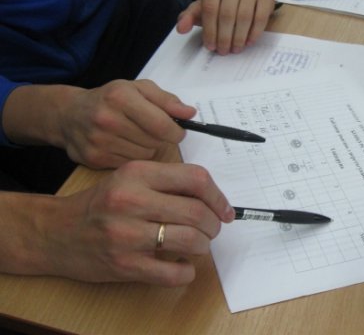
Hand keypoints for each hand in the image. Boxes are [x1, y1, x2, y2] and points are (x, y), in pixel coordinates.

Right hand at [40, 161, 235, 285]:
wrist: (55, 232)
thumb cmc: (100, 204)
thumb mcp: (131, 178)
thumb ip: (168, 182)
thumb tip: (213, 198)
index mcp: (137, 174)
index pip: (196, 179)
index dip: (218, 196)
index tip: (225, 209)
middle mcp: (132, 201)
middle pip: (197, 212)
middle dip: (214, 224)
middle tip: (212, 229)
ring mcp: (127, 235)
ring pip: (191, 240)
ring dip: (203, 245)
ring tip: (196, 244)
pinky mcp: (124, 264)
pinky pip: (173, 273)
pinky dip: (186, 272)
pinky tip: (182, 266)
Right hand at [57, 80, 195, 168]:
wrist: (68, 115)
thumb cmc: (111, 99)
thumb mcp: (139, 89)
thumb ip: (167, 100)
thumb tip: (190, 113)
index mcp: (121, 97)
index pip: (161, 124)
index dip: (176, 131)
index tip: (177, 131)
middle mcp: (107, 119)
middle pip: (154, 142)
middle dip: (161, 139)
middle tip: (153, 132)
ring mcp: (98, 141)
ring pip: (144, 157)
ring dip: (148, 149)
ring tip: (137, 138)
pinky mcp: (94, 159)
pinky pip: (129, 166)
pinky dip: (133, 158)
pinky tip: (124, 146)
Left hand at [176, 0, 273, 54]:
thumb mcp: (204, 3)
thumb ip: (191, 16)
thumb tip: (181, 29)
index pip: (209, 8)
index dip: (209, 30)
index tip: (210, 46)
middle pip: (227, 13)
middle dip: (224, 37)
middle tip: (223, 51)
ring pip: (244, 16)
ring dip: (238, 37)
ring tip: (235, 49)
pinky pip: (260, 17)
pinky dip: (254, 33)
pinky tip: (248, 42)